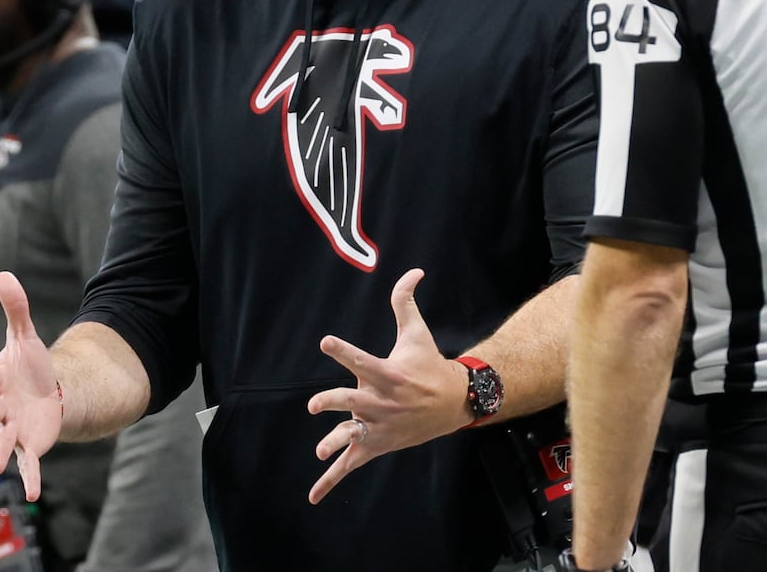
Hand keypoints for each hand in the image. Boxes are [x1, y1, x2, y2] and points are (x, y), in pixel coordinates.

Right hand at [0, 272, 62, 501]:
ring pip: (2, 442)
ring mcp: (13, 428)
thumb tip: (4, 274)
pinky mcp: (30, 444)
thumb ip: (15, 308)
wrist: (44, 393)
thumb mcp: (24, 336)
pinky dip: (29, 478)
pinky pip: (28, 463)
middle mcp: (0, 408)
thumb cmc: (28, 366)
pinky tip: (31, 495)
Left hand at [305, 268, 469, 503]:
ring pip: (352, 435)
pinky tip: (312, 496)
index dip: (343, 350)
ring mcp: (379, 426)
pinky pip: (350, 464)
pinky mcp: (376, 445)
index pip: (361, 359)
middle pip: (352, 402)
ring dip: (337, 443)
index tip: (325, 341)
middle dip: (334, 403)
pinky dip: (330, 481)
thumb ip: (406, 302)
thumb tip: (413, 270)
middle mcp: (383, 402)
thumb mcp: (417, 333)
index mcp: (389, 373)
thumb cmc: (429, 364)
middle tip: (315, 405)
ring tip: (323, 450)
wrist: (454, 403)